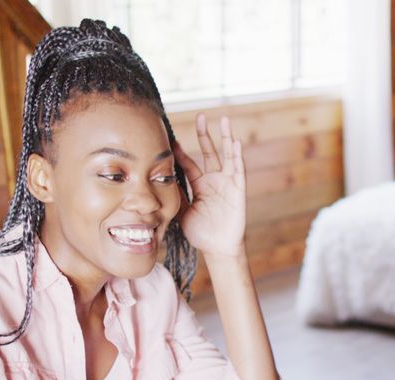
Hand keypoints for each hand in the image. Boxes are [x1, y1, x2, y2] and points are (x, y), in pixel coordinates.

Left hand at [173, 114, 247, 257]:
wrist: (217, 249)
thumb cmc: (200, 232)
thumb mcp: (181, 212)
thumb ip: (173, 196)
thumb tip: (156, 182)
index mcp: (200, 185)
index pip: (189, 164)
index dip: (180, 151)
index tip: (171, 138)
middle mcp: (214, 181)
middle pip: (209, 152)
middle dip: (205, 134)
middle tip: (200, 116)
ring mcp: (227, 184)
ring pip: (227, 156)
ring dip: (225, 138)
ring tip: (224, 120)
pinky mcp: (238, 190)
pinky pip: (238, 170)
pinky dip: (237, 156)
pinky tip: (236, 142)